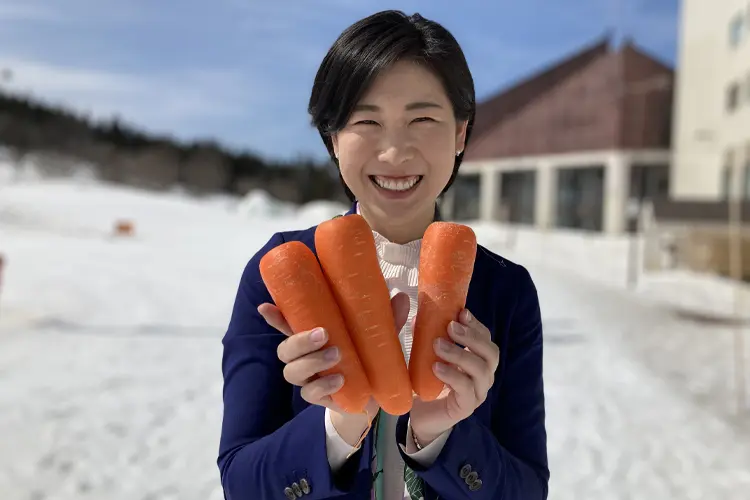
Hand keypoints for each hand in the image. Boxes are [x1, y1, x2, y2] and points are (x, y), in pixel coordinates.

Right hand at [257, 290, 410, 444]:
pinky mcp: (318, 397)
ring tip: (336, 355)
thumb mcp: (377, 334)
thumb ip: (387, 318)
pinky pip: (311, 393)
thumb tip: (401, 296)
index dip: (274, 316)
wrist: (374, 394)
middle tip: (323, 334)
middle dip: (299, 341)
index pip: (287, 324)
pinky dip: (324, 385)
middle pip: (284, 349)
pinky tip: (339, 379)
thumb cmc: (367, 355)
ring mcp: (308, 379)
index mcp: (311, 336)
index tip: (266, 306)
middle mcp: (303, 357)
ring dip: (312, 362)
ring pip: (292, 371)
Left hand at [409, 309, 499, 445]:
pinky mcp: (466, 407)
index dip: (476, 325)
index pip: (486, 339)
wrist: (419, 416)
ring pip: (481, 371)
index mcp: (477, 360)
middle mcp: (483, 376)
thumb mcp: (426, 355)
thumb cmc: (427, 382)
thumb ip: (425, 336)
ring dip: (460, 354)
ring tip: (438, 345)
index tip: (461, 312)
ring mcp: (477, 393)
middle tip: (450, 327)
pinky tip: (437, 368)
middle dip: (472, 337)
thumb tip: (415, 314)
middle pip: (491, 353)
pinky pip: (466, 389)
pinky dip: (453, 376)